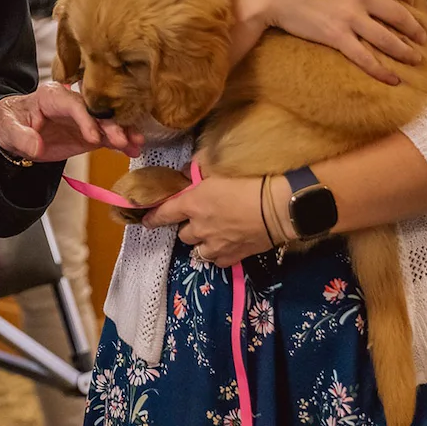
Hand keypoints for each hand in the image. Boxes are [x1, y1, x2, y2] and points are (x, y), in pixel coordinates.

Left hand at [0, 82, 143, 163]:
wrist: (14, 130)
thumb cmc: (10, 121)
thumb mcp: (8, 129)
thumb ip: (22, 138)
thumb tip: (37, 147)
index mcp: (52, 95)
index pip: (73, 104)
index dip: (86, 118)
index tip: (94, 137)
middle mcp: (72, 102)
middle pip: (96, 111)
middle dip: (111, 125)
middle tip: (124, 140)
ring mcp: (83, 118)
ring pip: (107, 122)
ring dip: (123, 132)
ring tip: (136, 145)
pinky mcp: (89, 132)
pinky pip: (107, 136)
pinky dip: (121, 143)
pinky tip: (134, 150)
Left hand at [142, 172, 271, 267]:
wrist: (280, 205)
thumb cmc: (249, 179)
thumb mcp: (220, 165)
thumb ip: (199, 167)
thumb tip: (187, 171)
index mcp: (192, 204)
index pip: (164, 213)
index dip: (153, 217)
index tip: (146, 220)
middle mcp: (199, 228)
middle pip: (182, 234)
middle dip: (187, 226)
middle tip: (199, 218)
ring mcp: (216, 245)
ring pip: (198, 250)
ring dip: (201, 242)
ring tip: (211, 234)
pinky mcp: (234, 256)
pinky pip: (217, 261)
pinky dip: (218, 254)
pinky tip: (225, 245)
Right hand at [232, 0, 426, 81]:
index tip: (409, 1)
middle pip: (398, 14)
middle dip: (414, 27)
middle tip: (422, 37)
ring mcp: (351, 18)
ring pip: (387, 38)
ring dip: (405, 51)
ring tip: (415, 59)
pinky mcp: (337, 37)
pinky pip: (365, 57)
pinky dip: (381, 70)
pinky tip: (393, 79)